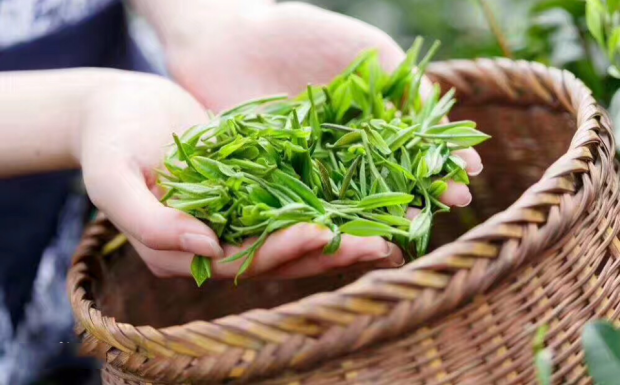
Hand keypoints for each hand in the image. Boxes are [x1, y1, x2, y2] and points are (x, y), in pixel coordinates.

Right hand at [74, 72, 398, 278]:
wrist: (122, 108)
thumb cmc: (110, 139)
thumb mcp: (111, 178)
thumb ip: (148, 222)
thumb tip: (207, 249)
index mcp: (181, 251)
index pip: (239, 261)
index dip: (281, 250)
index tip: (323, 233)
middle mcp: (214, 245)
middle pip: (277, 257)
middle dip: (327, 252)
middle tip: (377, 246)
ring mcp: (235, 221)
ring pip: (292, 238)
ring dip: (338, 239)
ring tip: (386, 237)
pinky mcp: (252, 195)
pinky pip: (293, 207)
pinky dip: (328, 209)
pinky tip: (364, 209)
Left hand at [150, 1, 482, 276]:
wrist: (229, 38)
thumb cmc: (301, 35)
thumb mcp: (365, 48)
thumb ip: (404, 83)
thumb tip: (443, 121)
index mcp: (371, 126)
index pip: (414, 151)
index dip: (441, 162)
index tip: (469, 174)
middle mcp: (347, 156)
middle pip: (391, 181)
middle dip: (425, 192)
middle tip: (457, 203)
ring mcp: (313, 174)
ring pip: (354, 202)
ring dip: (386, 216)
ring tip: (416, 227)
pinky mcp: (275, 187)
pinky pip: (306, 209)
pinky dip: (331, 224)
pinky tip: (357, 234)